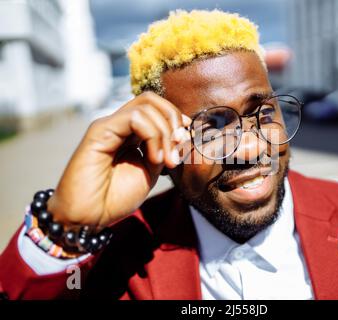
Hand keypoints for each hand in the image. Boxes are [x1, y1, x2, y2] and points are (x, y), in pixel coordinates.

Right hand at [47, 92, 190, 226]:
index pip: (155, 107)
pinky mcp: (99, 131)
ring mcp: (108, 126)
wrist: (88, 216)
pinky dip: (153, 135)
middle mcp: (118, 126)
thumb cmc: (115, 197)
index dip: (175, 116)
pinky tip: (154, 159)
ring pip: (145, 106)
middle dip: (173, 117)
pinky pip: (134, 118)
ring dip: (165, 132)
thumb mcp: (149, 172)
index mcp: (130, 134)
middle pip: (150, 99)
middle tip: (179, 143)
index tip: (185, 137)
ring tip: (165, 161)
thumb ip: (164, 151)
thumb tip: (181, 133)